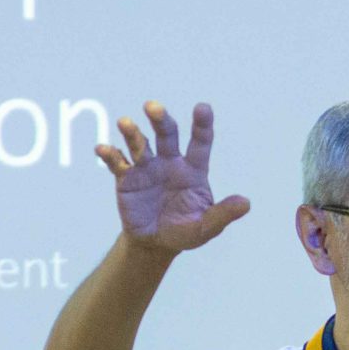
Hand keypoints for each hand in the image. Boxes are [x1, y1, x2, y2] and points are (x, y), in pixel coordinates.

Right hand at [95, 100, 251, 256]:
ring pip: (140, 143)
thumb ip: (222, 214)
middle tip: (152, 107)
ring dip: (132, 132)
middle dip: (160, 119)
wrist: (155, 243)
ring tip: (125, 123)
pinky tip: (102, 149)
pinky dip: (110, 154)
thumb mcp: (206, 227)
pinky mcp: (127, 177)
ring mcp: (147, 167)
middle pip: (167, 134)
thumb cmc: (184, 231)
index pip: (200, 142)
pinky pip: (118, 162)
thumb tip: (246, 203)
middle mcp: (170, 161)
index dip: (201, 124)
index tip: (202, 108)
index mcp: (193, 169)